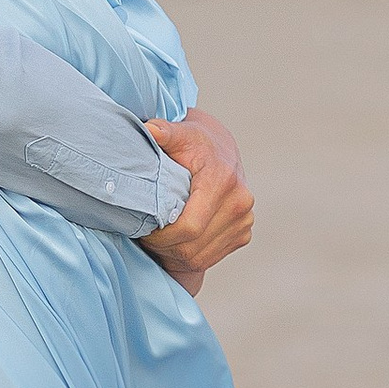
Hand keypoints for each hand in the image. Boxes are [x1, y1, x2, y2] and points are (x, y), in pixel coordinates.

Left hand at [139, 108, 253, 294]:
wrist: (220, 148)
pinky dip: (188, 255)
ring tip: (158, 237)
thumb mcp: (180, 133)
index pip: (189, 227)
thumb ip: (165, 132)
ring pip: (200, 257)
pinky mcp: (243, 233)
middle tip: (145, 234)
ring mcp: (244, 220)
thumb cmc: (195, 142)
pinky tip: (175, 240)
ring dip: (173, 253)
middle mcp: (240, 203)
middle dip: (163, 246)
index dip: (161, 236)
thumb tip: (150, 129)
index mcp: (223, 180)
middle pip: (192, 247)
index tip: (143, 228)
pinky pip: (209, 258)